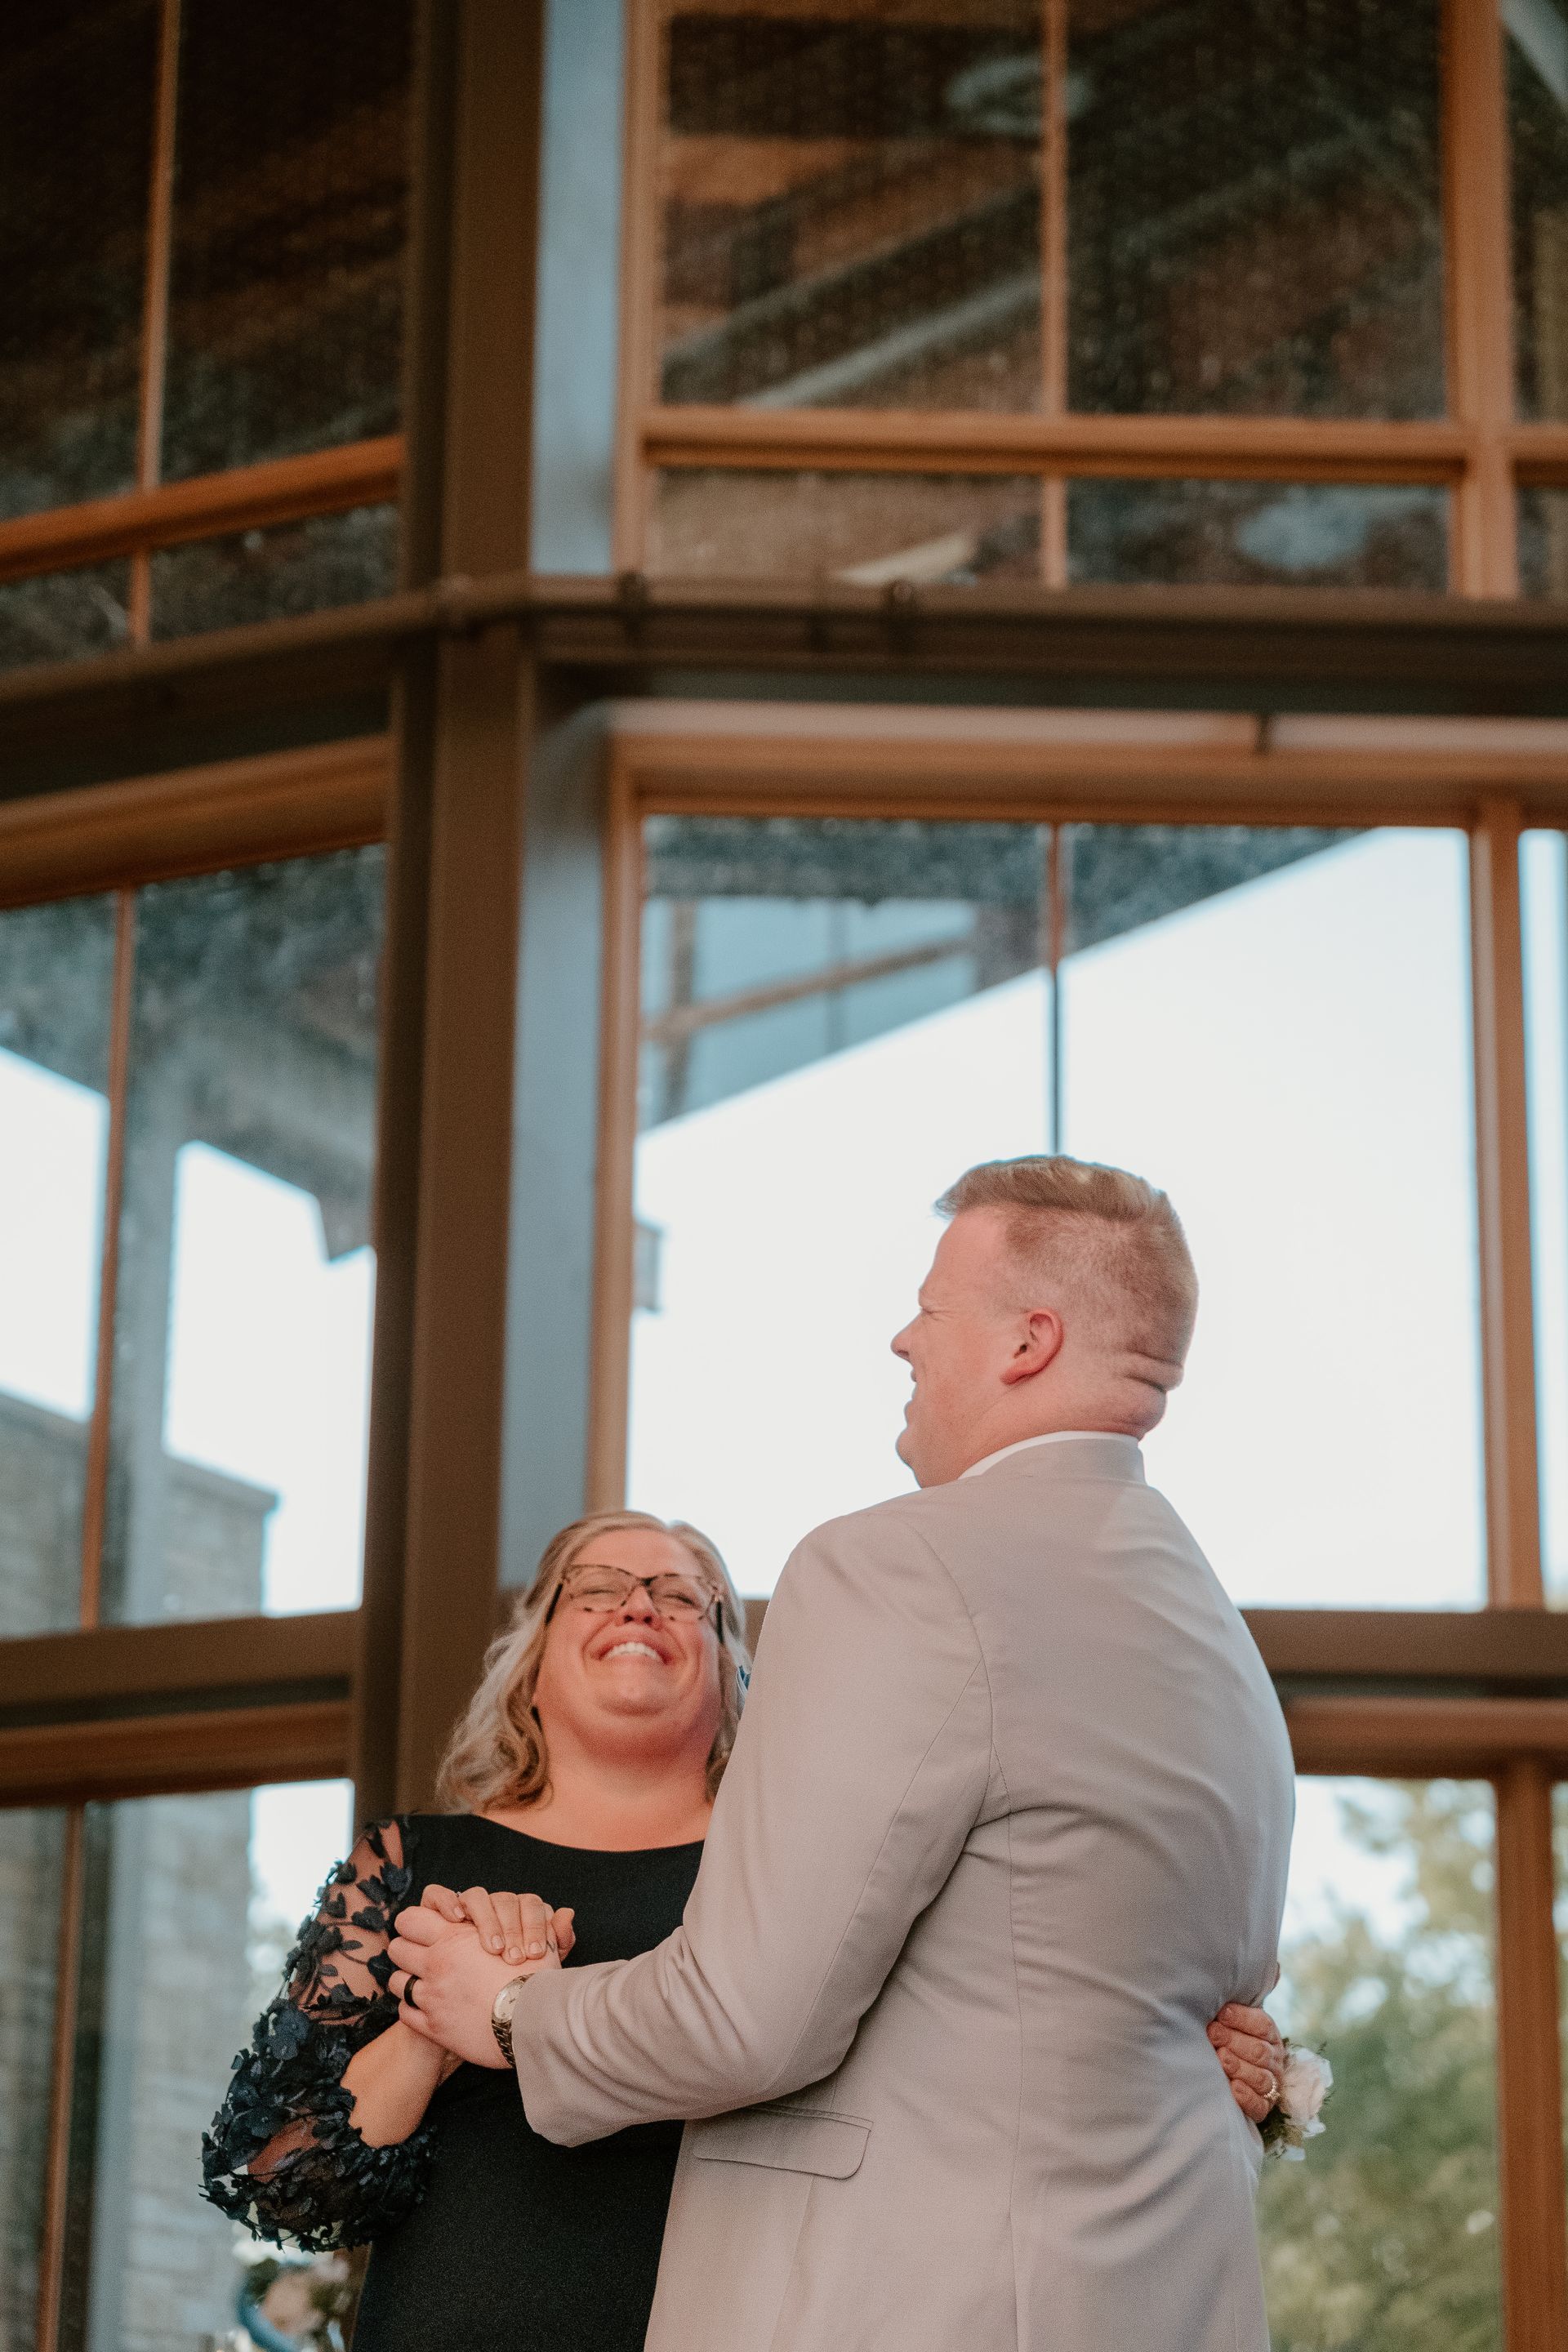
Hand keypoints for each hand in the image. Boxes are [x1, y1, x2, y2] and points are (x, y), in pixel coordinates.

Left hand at [387, 1905, 560, 2069]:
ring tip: (426, 1984)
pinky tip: (431, 2010)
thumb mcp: (535, 1942)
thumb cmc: (535, 1979)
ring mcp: (431, 1996)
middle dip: (407, 1950)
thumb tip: (565, 1913)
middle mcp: (435, 1963)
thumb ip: (536, 1926)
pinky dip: (414, 2010)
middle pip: (396, 1948)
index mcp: (452, 1937)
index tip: (425, 1931)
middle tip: (421, 1957)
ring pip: (397, 1981)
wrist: (532, 2022)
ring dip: (409, 1980)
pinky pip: (406, 2013)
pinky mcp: (433, 2026)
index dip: (415, 1923)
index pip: (410, 1919)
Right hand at [419, 1883, 576, 1966]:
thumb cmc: (508, 1980)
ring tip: (492, 1947)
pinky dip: (446, 1901)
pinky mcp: (438, 1909)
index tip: (535, 1953)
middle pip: (506, 1900)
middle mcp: (495, 1904)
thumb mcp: (535, 1968)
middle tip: (514, 1958)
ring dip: (486, 1919)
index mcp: (520, 1912)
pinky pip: (437, 1895)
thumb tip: (567, 1915)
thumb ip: (555, 1941)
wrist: (478, 1999)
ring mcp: (467, 1905)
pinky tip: (456, 1919)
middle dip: (512, 1928)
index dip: (535, 1926)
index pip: (532, 1904)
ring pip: (476, 1895)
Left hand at [1208, 2001, 1286, 2124]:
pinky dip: (1246, 2096)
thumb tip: (1216, 2002)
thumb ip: (1229, 2014)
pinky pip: (1258, 2105)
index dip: (1242, 2018)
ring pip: (1260, 2077)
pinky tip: (1233, 2087)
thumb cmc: (1231, 2040)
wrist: (1238, 2073)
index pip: (1262, 2025)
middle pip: (1259, 2050)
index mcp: (1270, 2036)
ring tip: (1221, 2058)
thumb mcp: (1234, 2024)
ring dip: (1239, 2067)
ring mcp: (1271, 2085)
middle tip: (1213, 2033)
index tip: (1221, 2013)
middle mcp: (1274, 2060)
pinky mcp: (1263, 2107)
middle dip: (1234, 2040)